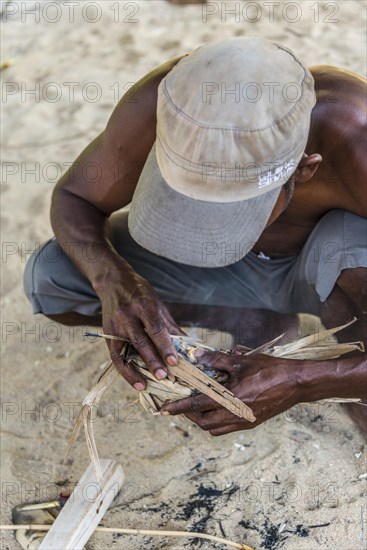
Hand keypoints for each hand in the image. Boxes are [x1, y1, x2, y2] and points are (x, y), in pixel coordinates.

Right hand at [97, 262, 184, 388]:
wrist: (113, 282)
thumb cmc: (140, 293)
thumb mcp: (158, 304)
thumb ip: (170, 326)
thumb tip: (188, 345)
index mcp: (143, 304)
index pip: (155, 328)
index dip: (165, 346)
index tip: (175, 361)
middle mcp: (127, 314)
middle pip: (140, 341)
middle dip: (152, 360)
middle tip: (164, 376)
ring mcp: (114, 325)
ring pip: (124, 351)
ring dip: (135, 370)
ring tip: (147, 384)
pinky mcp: (107, 334)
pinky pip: (115, 356)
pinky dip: (125, 371)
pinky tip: (136, 381)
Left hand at [161, 350, 301, 434]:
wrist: (297, 383)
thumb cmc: (270, 369)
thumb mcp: (241, 361)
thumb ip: (217, 360)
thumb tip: (196, 356)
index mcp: (231, 399)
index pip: (197, 406)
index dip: (178, 408)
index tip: (164, 410)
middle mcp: (236, 415)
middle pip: (203, 423)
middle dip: (189, 415)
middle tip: (183, 402)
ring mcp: (245, 421)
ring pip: (215, 428)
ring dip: (203, 419)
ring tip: (198, 404)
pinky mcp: (252, 422)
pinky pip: (227, 427)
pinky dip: (216, 421)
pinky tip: (217, 405)